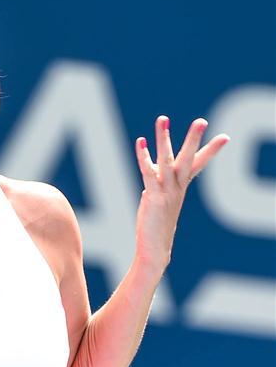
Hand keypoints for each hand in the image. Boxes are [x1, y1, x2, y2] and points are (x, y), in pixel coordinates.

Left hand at [134, 116, 228, 273]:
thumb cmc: (155, 225)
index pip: (199, 164)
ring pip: (168, 161)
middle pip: (189, 158)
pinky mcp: (154, 197)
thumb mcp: (158, 199)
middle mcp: (178, 187)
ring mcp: (167, 192)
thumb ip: (156, 182)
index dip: (211, 150)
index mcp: (182, 187)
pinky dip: (144, 157)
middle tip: (202, 120)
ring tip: (163, 119)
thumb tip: (151, 170)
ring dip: (164, 139)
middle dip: (195, 139)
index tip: (225, 136)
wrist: (155, 248)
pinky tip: (141, 142)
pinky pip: (148, 173)